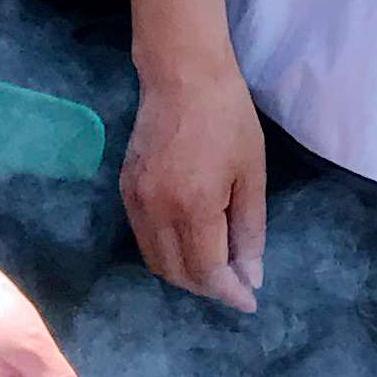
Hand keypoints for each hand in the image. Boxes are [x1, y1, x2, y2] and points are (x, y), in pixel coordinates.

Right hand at [123, 64, 270, 309]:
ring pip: (155, 260)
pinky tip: (191, 244)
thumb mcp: (251, 175)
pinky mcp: (124, 189)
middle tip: (236, 284)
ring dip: (185, 273)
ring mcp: (134, 200)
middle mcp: (155, 210)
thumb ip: (249, 230)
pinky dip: (167, 252)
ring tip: (217, 268)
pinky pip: (143, 238)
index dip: (228, 292)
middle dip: (207, 287)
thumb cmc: (228, 120)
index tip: (249, 301)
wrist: (182, 76)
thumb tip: (250, 276)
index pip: (206, 271)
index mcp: (192, 206)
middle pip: (176, 273)